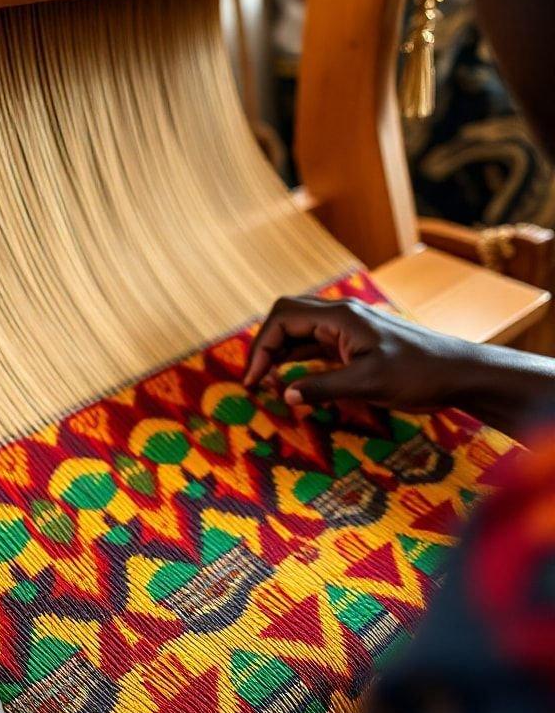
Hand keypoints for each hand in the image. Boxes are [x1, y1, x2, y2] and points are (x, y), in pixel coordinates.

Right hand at [244, 295, 467, 410]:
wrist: (459, 374)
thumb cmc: (419, 374)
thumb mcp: (368, 383)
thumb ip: (322, 387)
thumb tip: (285, 395)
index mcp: (340, 317)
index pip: (283, 319)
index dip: (261, 348)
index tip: (254, 380)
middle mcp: (340, 317)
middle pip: (286, 320)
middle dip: (264, 348)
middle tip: (255, 382)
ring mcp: (347, 331)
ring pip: (298, 334)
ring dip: (278, 355)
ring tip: (266, 384)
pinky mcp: (354, 347)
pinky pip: (314, 348)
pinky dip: (296, 362)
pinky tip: (290, 381)